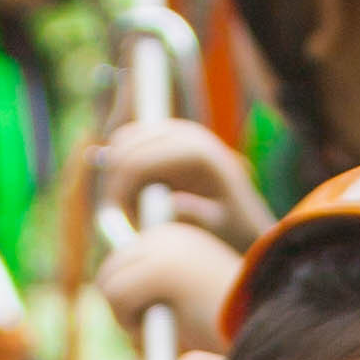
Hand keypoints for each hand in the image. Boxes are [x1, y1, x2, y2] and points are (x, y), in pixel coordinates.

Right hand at [93, 114, 266, 249]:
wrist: (243, 218)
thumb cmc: (231, 229)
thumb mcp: (219, 229)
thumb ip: (198, 217)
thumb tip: (173, 201)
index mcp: (197, 154)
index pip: (136, 164)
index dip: (118, 194)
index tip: (121, 223)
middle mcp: (186, 133)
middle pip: (124, 148)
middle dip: (115, 184)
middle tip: (123, 219)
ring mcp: (176, 129)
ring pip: (123, 141)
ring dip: (117, 175)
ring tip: (132, 210)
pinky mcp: (168, 134)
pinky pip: (129, 142)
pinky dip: (123, 168)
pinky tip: (135, 197)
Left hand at [94, 215, 246, 346]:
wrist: (259, 328)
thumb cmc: (225, 327)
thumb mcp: (184, 302)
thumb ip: (153, 290)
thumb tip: (108, 283)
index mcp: (176, 238)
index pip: (122, 264)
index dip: (125, 300)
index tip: (150, 320)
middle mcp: (168, 235)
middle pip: (110, 271)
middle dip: (120, 306)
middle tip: (144, 332)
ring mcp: (164, 248)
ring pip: (110, 284)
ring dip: (124, 315)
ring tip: (155, 332)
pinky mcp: (161, 268)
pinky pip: (117, 297)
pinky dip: (128, 322)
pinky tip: (158, 332)